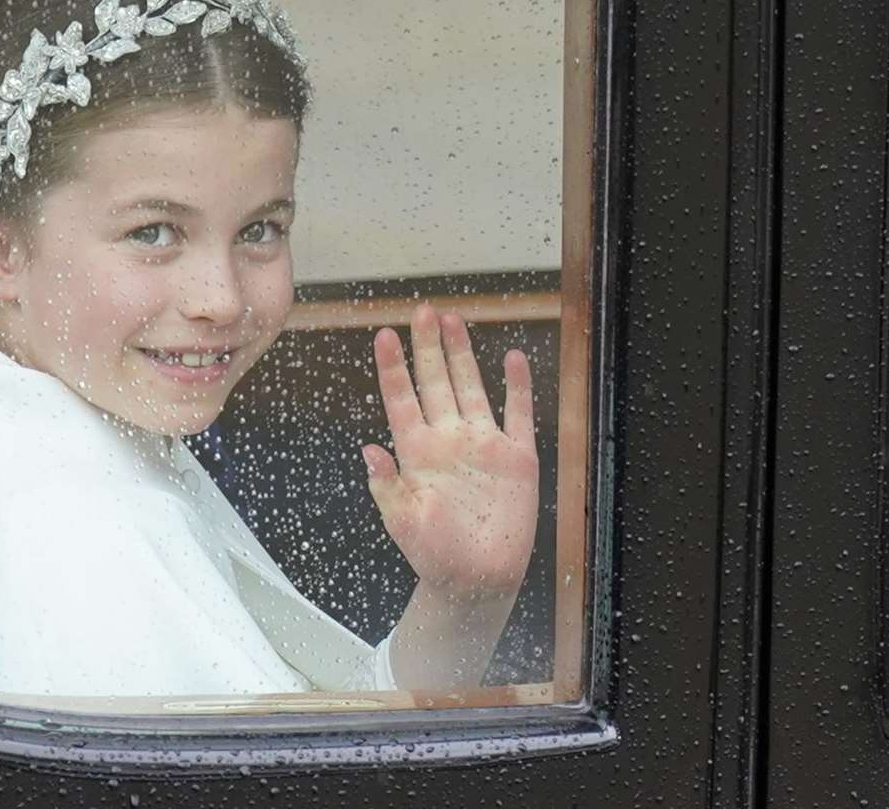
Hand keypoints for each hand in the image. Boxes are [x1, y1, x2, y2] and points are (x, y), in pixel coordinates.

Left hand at [362, 303, 538, 596]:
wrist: (476, 579)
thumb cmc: (435, 554)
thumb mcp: (402, 522)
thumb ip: (387, 486)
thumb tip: (370, 450)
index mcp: (416, 451)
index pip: (401, 398)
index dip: (392, 367)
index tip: (383, 335)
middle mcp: (448, 439)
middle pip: (435, 381)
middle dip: (427, 345)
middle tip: (422, 309)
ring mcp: (483, 444)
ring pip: (471, 387)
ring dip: (463, 354)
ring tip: (454, 319)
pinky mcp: (516, 458)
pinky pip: (518, 414)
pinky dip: (517, 387)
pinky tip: (513, 358)